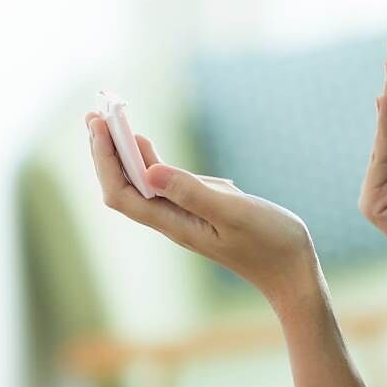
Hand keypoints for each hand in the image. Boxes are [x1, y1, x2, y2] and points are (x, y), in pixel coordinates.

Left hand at [85, 112, 319, 298]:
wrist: (291, 271)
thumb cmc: (270, 243)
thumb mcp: (233, 211)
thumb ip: (192, 192)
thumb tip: (150, 170)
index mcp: (176, 224)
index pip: (123, 193)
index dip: (106, 160)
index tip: (99, 126)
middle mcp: (174, 222)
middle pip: (125, 187)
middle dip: (107, 152)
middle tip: (94, 115)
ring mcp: (187, 217)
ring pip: (142, 185)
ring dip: (124, 154)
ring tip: (111, 123)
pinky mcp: (202, 212)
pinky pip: (166, 185)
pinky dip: (152, 163)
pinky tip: (147, 147)